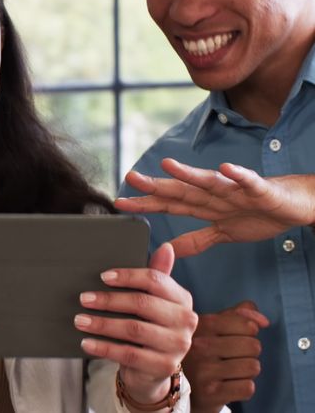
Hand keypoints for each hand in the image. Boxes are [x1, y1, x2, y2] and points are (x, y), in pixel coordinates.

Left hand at [76, 243, 198, 404]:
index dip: (128, 276)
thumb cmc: (148, 325)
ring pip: (133, 329)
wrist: (152, 368)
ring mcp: (178, 345)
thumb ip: (155, 276)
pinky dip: (104, 348)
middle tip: (83, 298)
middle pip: (142, 304)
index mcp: (182, 298)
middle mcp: (186, 320)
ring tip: (80, 320)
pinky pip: (129, 354)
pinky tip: (86, 342)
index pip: (155, 280)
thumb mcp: (152, 301)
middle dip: (109, 300)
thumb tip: (166, 247)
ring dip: (102, 324)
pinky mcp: (164, 366)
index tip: (103, 277)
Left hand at [115, 158, 314, 256]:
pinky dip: (238, 175)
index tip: (119, 203)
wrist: (297, 205)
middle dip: (156, 185)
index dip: (146, 203)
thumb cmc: (259, 215)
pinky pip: (248, 182)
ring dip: (188, 174)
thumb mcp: (223, 233)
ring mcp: (236, 190)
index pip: (169, 204)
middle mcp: (215, 194)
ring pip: (209, 181)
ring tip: (167, 166)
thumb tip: (168, 250)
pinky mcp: (260, 190)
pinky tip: (226, 168)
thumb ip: (195, 241)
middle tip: (130, 178)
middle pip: (181, 190)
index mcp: (205, 206)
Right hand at [184, 301, 266, 412]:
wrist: (178, 388)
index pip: (247, 324)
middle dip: (248, 353)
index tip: (234, 338)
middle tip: (230, 357)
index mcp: (199, 325)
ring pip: (252, 367)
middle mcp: (197, 346)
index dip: (248, 333)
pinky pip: (247, 388)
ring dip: (246, 371)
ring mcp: (202, 370)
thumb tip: (263, 321)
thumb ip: (238, 315)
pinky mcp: (210, 393)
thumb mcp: (212, 327)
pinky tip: (227, 385)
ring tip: (228, 371)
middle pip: (253, 346)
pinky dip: (243, 388)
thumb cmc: (201, 353)